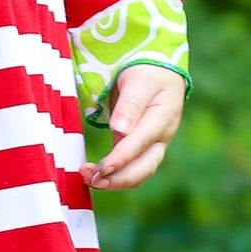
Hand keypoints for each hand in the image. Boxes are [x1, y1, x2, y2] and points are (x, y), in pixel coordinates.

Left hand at [83, 65, 186, 191]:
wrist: (159, 71)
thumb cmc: (149, 72)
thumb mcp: (140, 81)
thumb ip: (130, 105)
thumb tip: (119, 131)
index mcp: (163, 118)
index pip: (141, 143)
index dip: (122, 158)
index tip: (103, 168)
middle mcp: (161, 136)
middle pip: (144, 167)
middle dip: (118, 179)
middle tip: (92, 180)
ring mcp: (151, 144)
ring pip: (138, 172)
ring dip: (114, 180)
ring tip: (88, 178)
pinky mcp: (139, 146)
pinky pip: (129, 167)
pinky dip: (113, 174)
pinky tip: (94, 174)